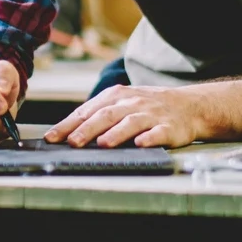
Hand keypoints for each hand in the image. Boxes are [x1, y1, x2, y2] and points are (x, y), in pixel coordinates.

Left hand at [44, 84, 205, 148]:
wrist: (189, 106)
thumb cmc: (148, 107)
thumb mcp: (122, 102)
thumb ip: (98, 114)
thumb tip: (68, 133)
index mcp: (116, 96)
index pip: (87, 111)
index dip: (68, 125)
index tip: (51, 138)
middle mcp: (132, 103)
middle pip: (105, 115)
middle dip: (87, 129)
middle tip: (72, 142)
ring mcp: (151, 115)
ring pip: (130, 123)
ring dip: (116, 133)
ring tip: (102, 144)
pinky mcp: (169, 128)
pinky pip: (158, 133)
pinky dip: (149, 138)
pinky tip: (140, 144)